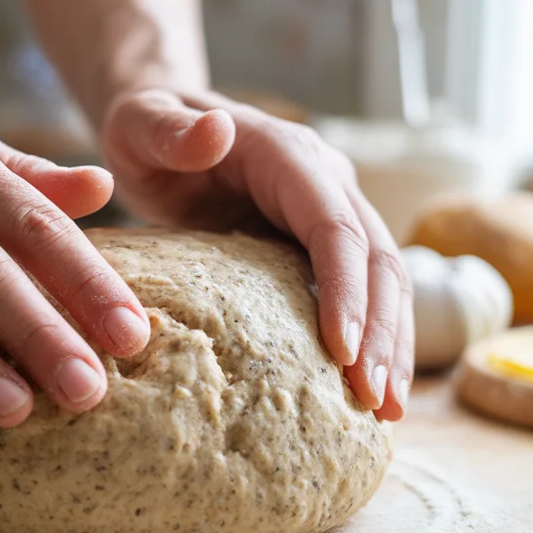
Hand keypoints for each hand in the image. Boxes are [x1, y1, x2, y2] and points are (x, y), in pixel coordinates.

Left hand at [101, 88, 412, 420]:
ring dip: (392, 343)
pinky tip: (370, 389)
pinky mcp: (319, 243)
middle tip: (375, 400)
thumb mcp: (140, 122)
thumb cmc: (142, 126)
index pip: (333, 224)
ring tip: (386, 410)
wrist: (159, 128)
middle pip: (375, 258)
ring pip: (383, 280)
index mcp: (287, 154)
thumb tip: (219, 129)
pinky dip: (373, 339)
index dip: (345, 287)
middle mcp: (324, 180)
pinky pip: (362, 292)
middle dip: (381, 330)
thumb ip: (169, 130)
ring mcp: (329, 210)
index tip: (344, 350)